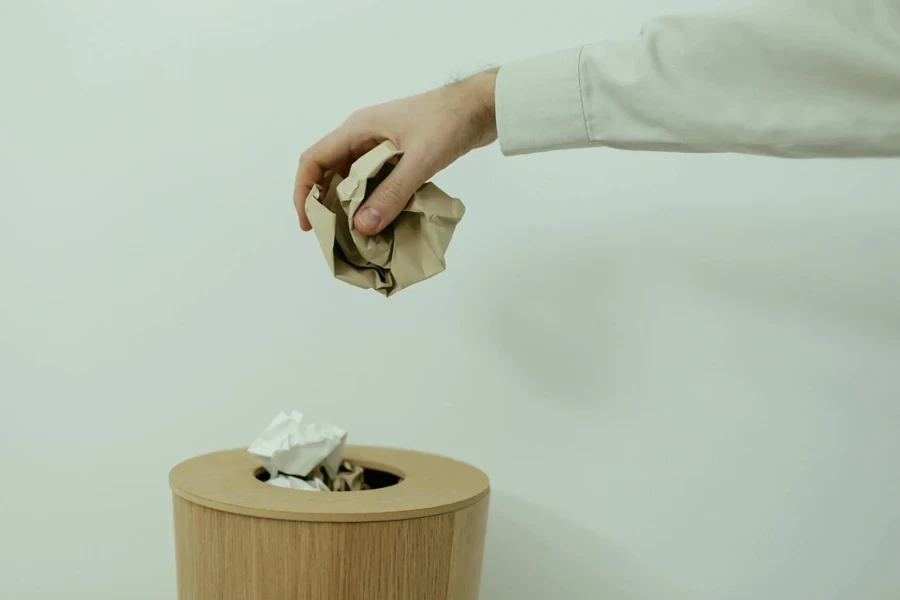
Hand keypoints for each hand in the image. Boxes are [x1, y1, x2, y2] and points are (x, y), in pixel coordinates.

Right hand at [293, 69, 497, 234]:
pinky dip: (371, 200)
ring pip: (352, 178)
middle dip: (325, 204)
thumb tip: (362, 226)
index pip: (314, 160)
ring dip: (349, 204)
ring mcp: (380, 144)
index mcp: (358, 130)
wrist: (482, 106)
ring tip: (353, 235)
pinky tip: (379, 221)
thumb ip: (391, 193)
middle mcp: (363, 136)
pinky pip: (374, 180)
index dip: (304, 192)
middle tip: (331, 236)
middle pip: (329, 171)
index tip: (308, 223)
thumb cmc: (449, 123)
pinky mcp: (398, 155)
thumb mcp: (419, 160)